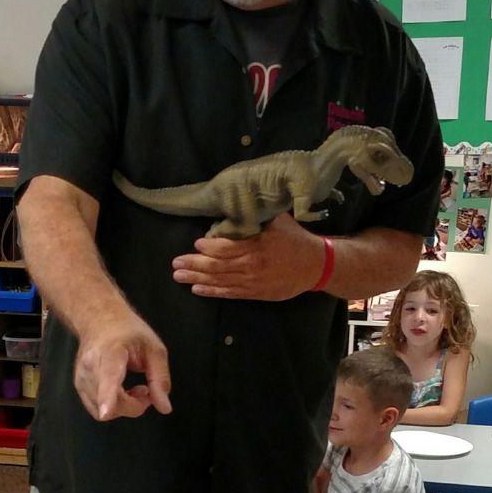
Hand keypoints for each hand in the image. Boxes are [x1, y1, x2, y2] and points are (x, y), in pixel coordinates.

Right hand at [74, 308, 171, 421]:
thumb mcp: (154, 349)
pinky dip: (113, 407)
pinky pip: (98, 410)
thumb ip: (160, 379)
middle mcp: (90, 365)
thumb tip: (164, 408)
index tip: (107, 411)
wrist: (100, 319)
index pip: (108, 376)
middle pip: (112, 404)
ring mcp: (82, 377)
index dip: (107, 397)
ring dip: (124, 407)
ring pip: (104, 412)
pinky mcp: (79, 386)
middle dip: (134, 405)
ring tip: (134, 388)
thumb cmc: (129, 332)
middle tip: (147, 390)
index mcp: (111, 352)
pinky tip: (121, 392)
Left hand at [172, 213, 321, 299]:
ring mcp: (253, 282)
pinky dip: (212, 291)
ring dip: (197, 279)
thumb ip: (257, 213)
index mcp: (257, 246)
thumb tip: (236, 198)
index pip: (227, 248)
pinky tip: (197, 289)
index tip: (195, 243)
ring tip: (178, 276)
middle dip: (194, 265)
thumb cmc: (294, 238)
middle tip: (175, 263)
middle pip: (217, 266)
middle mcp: (252, 266)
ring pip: (220, 281)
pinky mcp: (255, 293)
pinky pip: (230, 293)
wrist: (315, 265)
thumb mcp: (278, 219)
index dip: (209, 247)